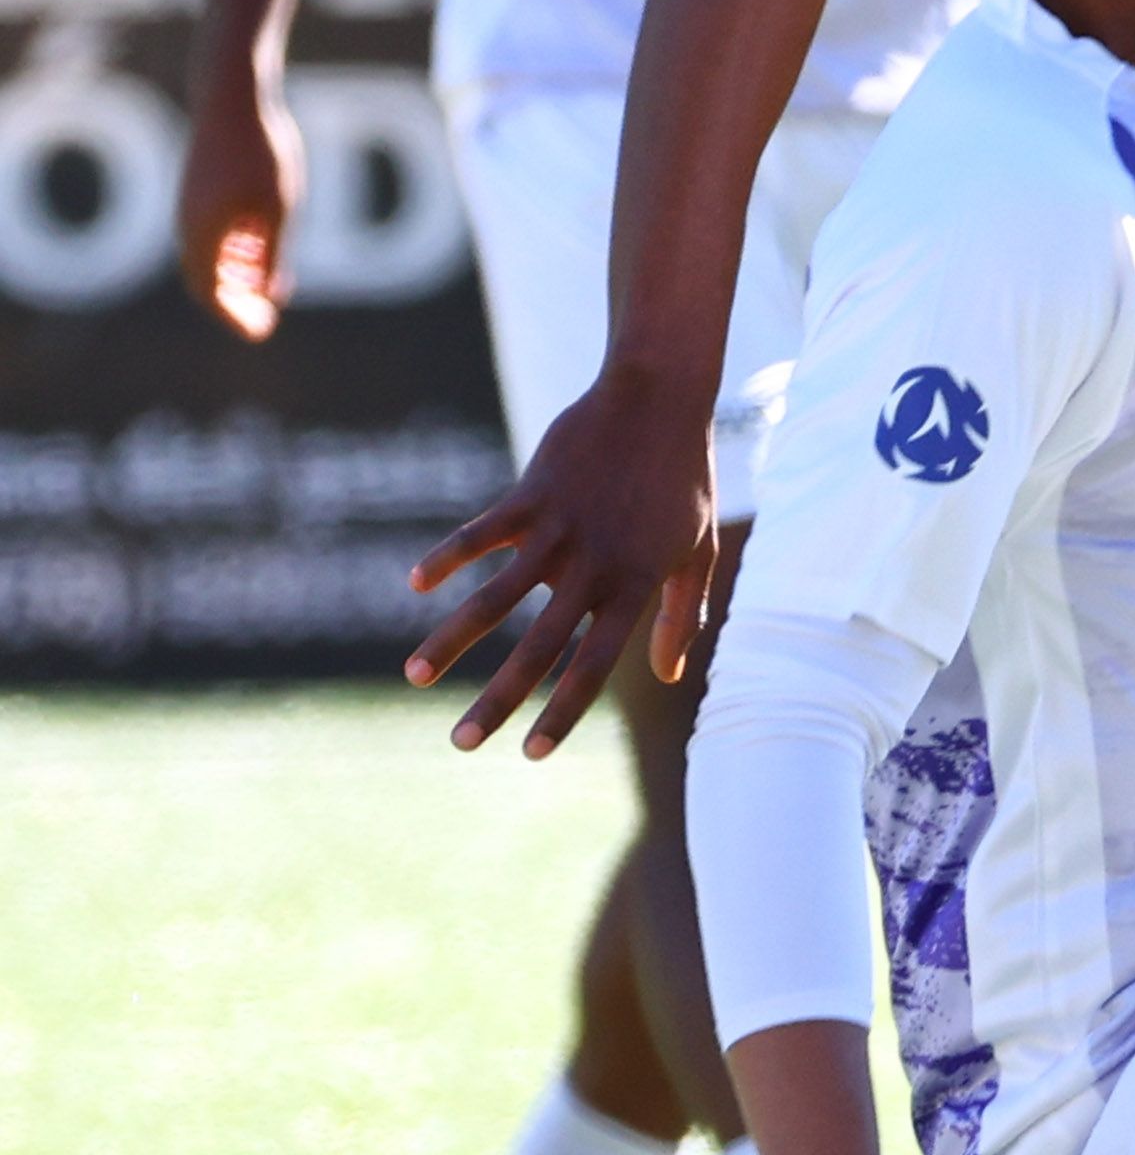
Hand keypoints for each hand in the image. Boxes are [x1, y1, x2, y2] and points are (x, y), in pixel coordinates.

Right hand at [174, 69, 299, 342]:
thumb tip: (271, 295)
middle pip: (205, 281)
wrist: (231, 98)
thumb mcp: (279, 208)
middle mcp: (188, 224)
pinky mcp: (196, 192)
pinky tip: (258, 255)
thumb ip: (273, 252)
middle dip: (234, 304)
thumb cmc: (261, 151)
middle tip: (263, 322)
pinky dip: (229, 255)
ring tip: (265, 294)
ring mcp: (189, 207)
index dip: (235, 317)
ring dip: (233, 281)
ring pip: (206, 259)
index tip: (261, 333)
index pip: (211, 293)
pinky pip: (207, 237)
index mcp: (204, 233)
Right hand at [408, 358, 717, 754]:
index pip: (594, 664)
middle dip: (497, 700)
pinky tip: (417, 584)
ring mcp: (560, 531)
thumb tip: (668, 675)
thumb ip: (681, 614)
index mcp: (636, 586)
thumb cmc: (683, 479)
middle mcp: (595, 566)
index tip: (532, 754)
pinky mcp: (531, 495)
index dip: (563, 711)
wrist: (660, 401)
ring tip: (415, 677)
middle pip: (538, 648)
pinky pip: (481, 533)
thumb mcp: (698, 550)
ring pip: (497, 598)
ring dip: (453, 641)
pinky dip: (448, 557)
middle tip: (460, 744)